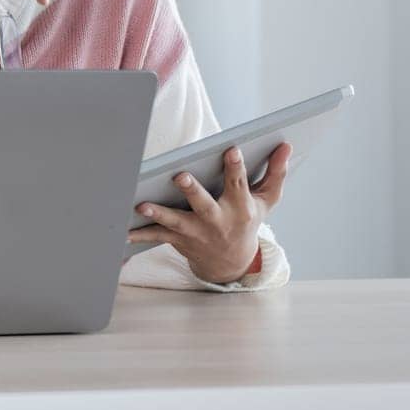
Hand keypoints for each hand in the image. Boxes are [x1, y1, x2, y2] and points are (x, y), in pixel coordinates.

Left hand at [127, 143, 291, 283]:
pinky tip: (124, 230)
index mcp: (239, 208)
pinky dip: (140, 234)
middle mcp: (217, 221)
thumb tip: (286, 145)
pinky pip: (157, 237)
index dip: (236, 168)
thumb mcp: (266, 201)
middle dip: (192, 191)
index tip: (231, 150)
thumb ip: (276, 173)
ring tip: (143, 205)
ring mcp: (196, 232)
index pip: (238, 184)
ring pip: (176, 222)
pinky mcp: (179, 239)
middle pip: (203, 204)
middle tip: (180, 176)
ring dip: (159, 214)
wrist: (231, 263)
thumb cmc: (247, 221)